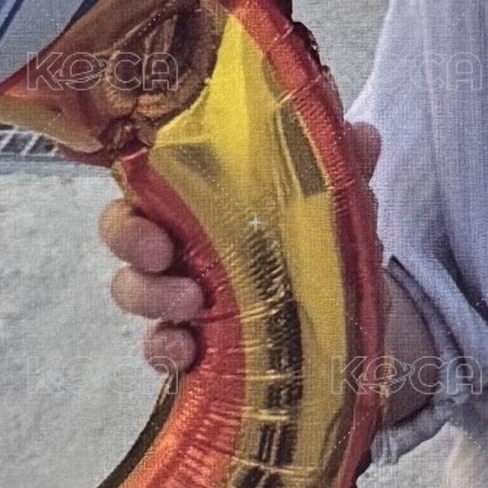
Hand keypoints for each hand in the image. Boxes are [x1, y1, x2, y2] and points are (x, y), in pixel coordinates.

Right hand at [104, 120, 382, 372]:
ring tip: (192, 301)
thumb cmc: (323, 244)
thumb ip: (345, 165)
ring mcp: (183, 298)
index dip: (135, 201)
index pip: (146, 188)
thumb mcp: (337, 202)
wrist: (353, 316)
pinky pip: (160, 348)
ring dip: (151, 296)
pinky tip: (186, 352)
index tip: (157, 220)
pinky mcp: (197, 345)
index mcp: (204, 201)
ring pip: (135, 291)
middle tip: (161, 253)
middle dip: (129, 241)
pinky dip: (164, 350)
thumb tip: (363, 135)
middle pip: (124, 235)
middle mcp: (183, 245)